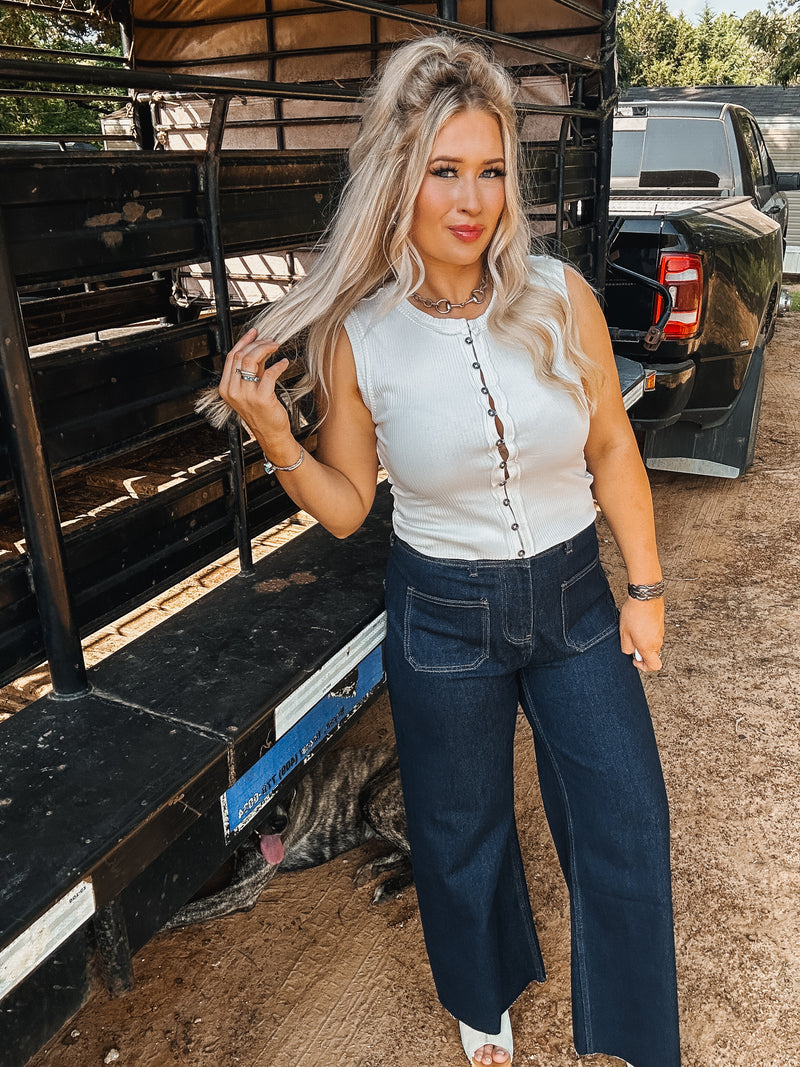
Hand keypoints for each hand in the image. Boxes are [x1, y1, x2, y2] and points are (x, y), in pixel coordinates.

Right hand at [218, 327, 293, 451]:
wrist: (270, 433)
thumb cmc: (262, 411)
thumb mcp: (251, 387)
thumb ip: (252, 368)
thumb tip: (258, 346)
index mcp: (226, 387)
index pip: (231, 357)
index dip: (244, 341)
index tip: (254, 333)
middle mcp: (232, 391)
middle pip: (241, 356)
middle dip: (257, 343)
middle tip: (271, 341)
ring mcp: (245, 395)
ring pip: (251, 360)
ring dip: (266, 349)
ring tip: (276, 347)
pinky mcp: (261, 398)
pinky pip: (270, 372)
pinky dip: (279, 365)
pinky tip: (284, 363)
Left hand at [619, 596, 663, 671]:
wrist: (645, 596)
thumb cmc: (634, 613)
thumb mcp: (624, 633)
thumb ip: (626, 647)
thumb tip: (629, 652)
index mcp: (648, 646)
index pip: (654, 666)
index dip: (643, 667)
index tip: (635, 660)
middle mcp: (658, 641)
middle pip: (652, 655)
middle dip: (641, 651)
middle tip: (631, 641)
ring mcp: (661, 633)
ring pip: (653, 644)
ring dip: (643, 641)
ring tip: (633, 630)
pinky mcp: (660, 625)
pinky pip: (654, 635)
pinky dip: (647, 633)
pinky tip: (638, 624)